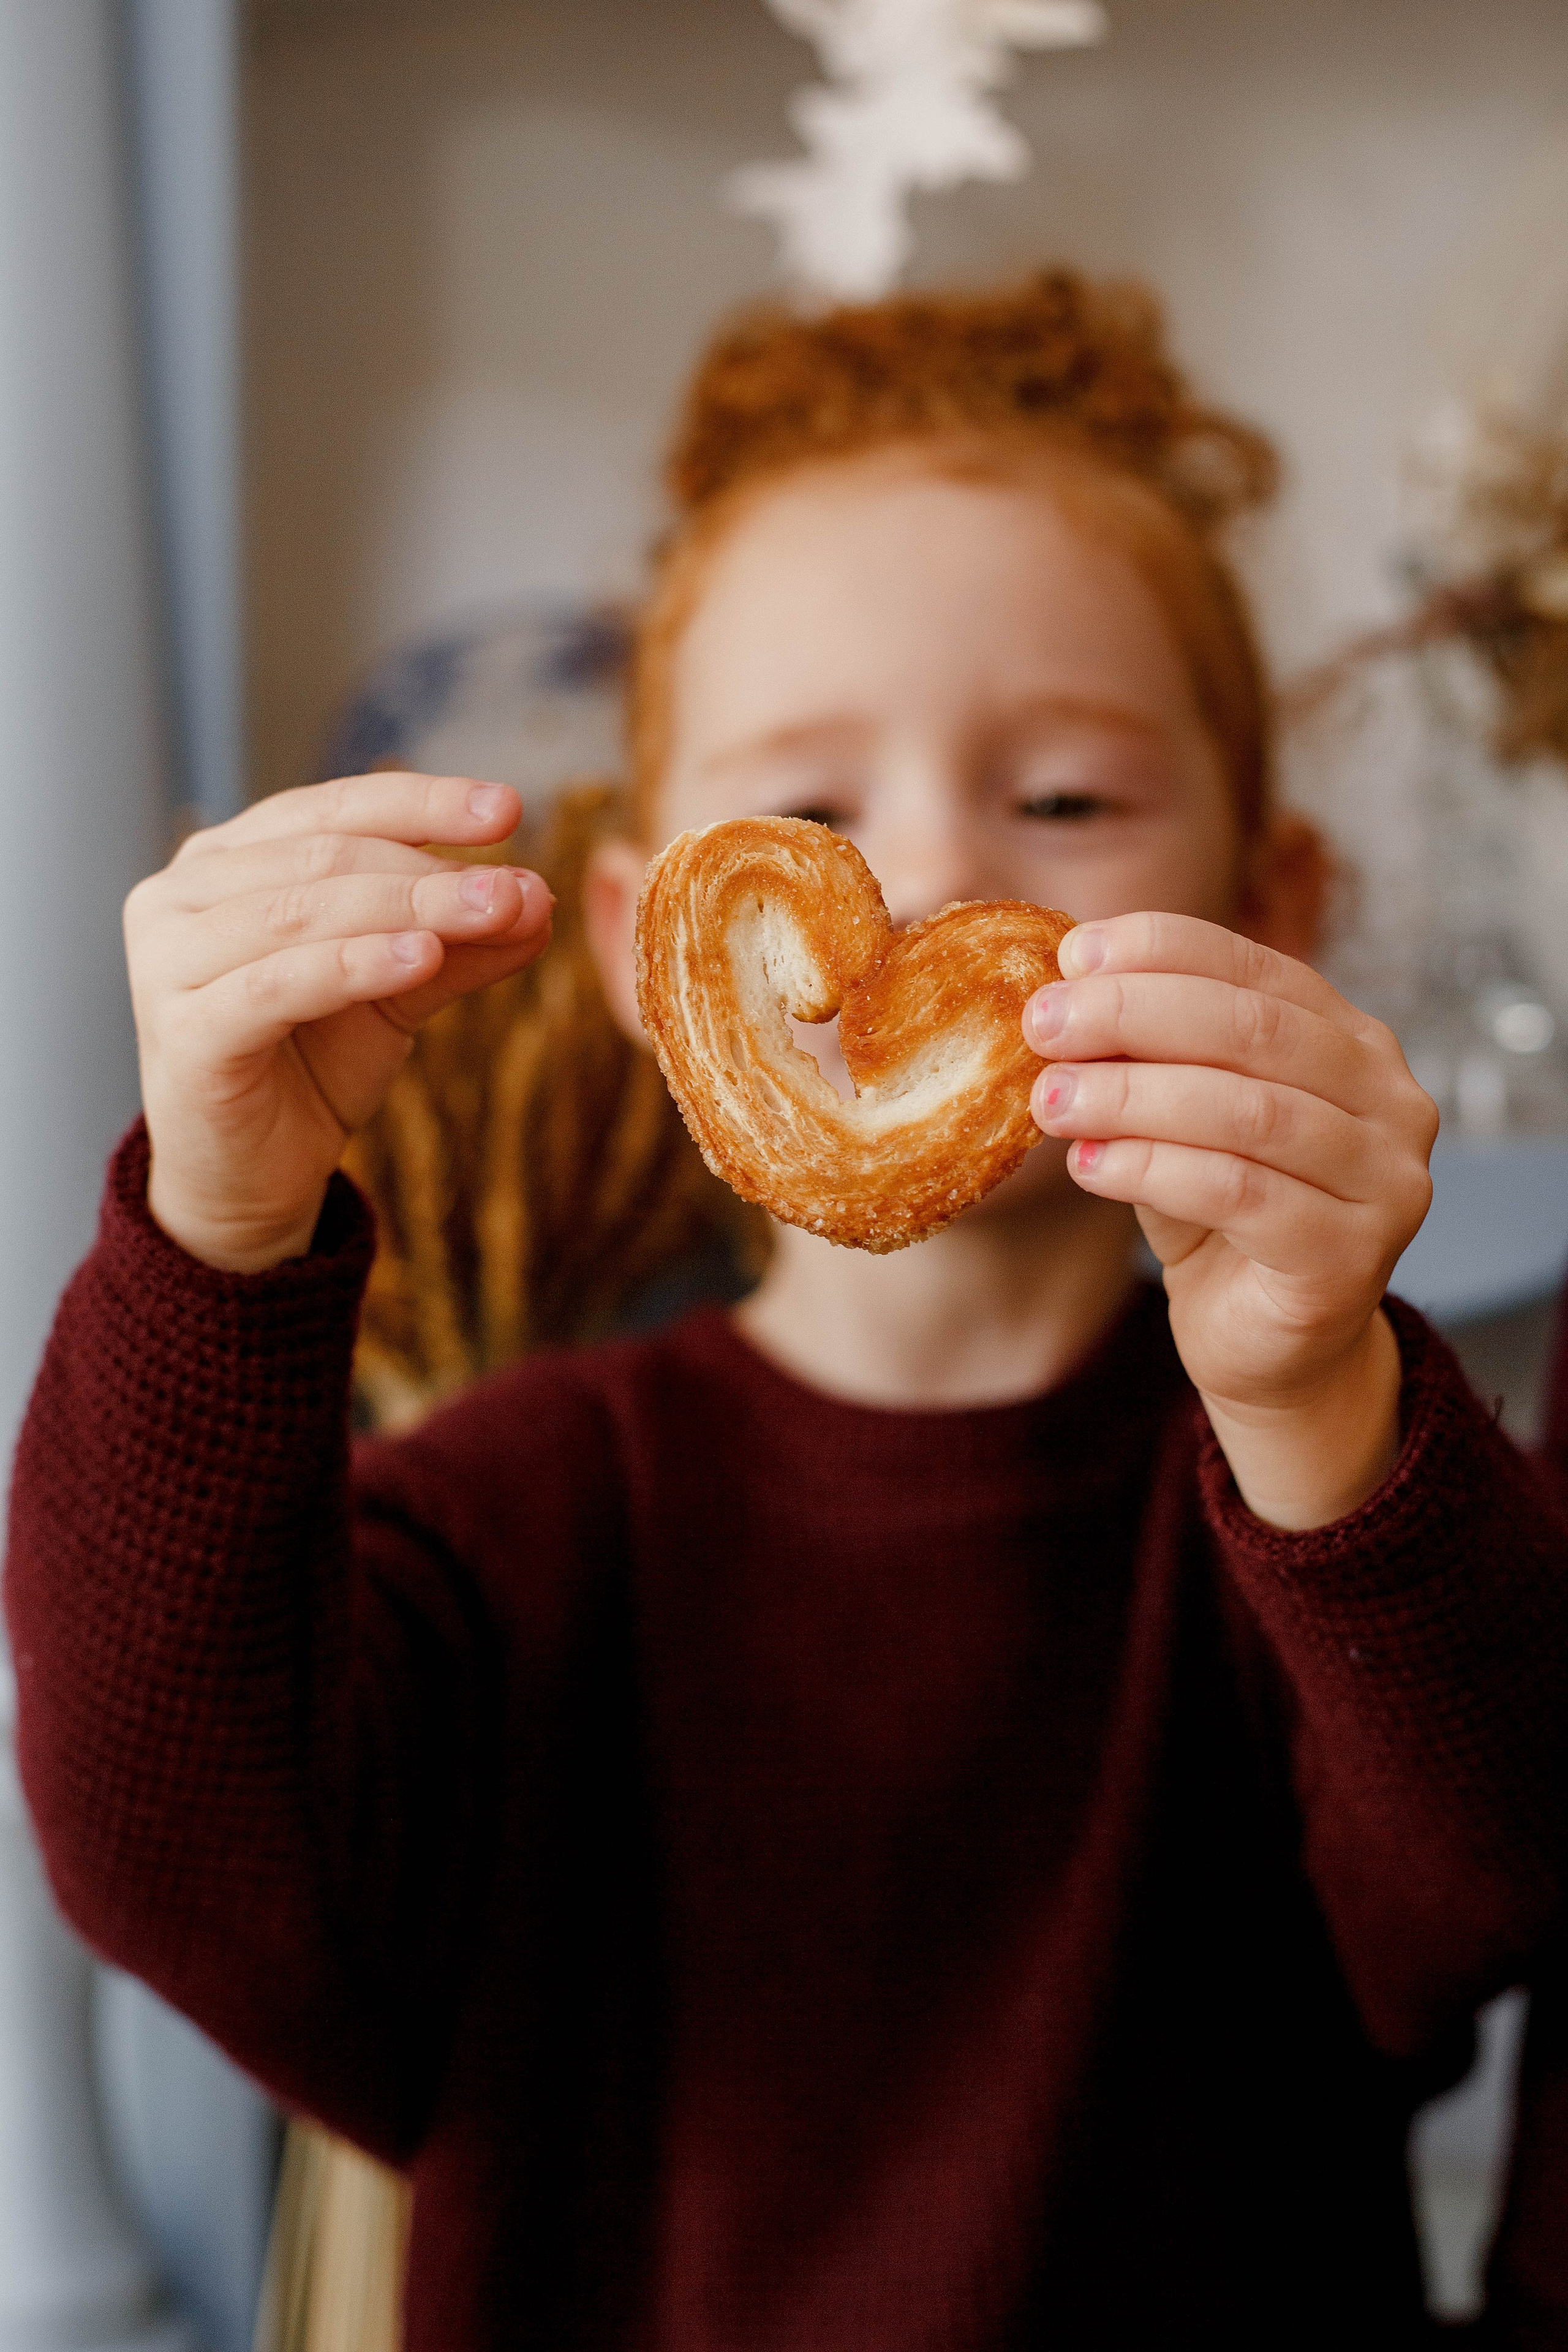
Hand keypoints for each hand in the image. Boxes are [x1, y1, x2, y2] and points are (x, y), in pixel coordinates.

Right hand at [125, 773, 551, 1271]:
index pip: (334, 808)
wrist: (250, 1176)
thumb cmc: (314, 1063)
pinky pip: (279, 985)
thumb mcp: (401, 989)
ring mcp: (170, 960)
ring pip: (303, 913)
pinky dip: (356, 965)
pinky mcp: (184, 1032)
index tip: (508, 807)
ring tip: (492, 911)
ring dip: (408, 909)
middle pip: (323, 858)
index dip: (422, 801)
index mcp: (228, 859)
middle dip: (429, 869)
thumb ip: (460, 941)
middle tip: (515, 886)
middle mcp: (183, 893)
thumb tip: (537, 894)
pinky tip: (424, 958)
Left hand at [1024, 913, 1438, 1528]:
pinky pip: (1240, 1193)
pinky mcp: (1352, 1256)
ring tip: (1050, 1099)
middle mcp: (1389, 1100)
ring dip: (1132, 1097)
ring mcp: (1384, 1180)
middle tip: (1043, 1022)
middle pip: (1253, 1030)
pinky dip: (1152, 1170)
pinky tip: (1088, 1166)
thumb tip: (1059, 993)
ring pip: (1246, 1112)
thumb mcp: (1175, 1118)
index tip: (1072, 954)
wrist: (1270, 1349)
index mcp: (1352, 1041)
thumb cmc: (1218, 1217)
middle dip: (1134, 1015)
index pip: (1256, 967)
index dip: (1162, 950)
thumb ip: (1145, 1058)